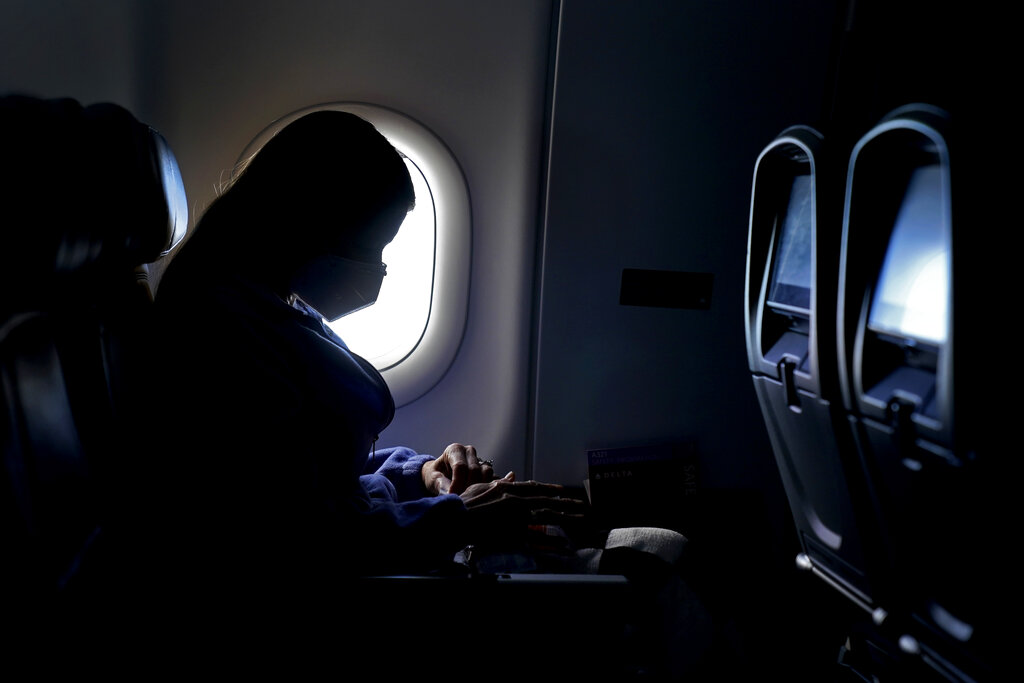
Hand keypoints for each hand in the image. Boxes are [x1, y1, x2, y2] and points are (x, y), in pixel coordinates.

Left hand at [421, 442, 497, 495]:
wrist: (440, 476)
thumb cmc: (434, 476)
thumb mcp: (432, 479)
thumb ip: (440, 484)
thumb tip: (450, 494)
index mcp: (454, 450)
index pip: (460, 466)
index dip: (457, 483)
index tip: (453, 496)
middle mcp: (469, 452)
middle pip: (474, 470)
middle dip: (467, 488)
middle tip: (460, 500)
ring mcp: (479, 459)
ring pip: (486, 473)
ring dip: (478, 488)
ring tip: (467, 498)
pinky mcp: (486, 469)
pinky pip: (492, 478)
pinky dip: (485, 488)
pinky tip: (476, 496)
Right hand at [459, 475, 589, 540]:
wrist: (454, 521)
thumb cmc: (462, 505)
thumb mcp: (480, 487)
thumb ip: (498, 483)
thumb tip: (512, 476)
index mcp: (507, 489)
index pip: (534, 487)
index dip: (549, 489)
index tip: (561, 490)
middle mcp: (515, 501)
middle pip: (546, 501)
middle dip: (565, 503)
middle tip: (581, 504)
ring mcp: (516, 518)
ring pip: (547, 517)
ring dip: (566, 517)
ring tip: (581, 518)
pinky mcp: (514, 535)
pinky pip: (538, 540)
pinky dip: (552, 543)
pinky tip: (564, 545)